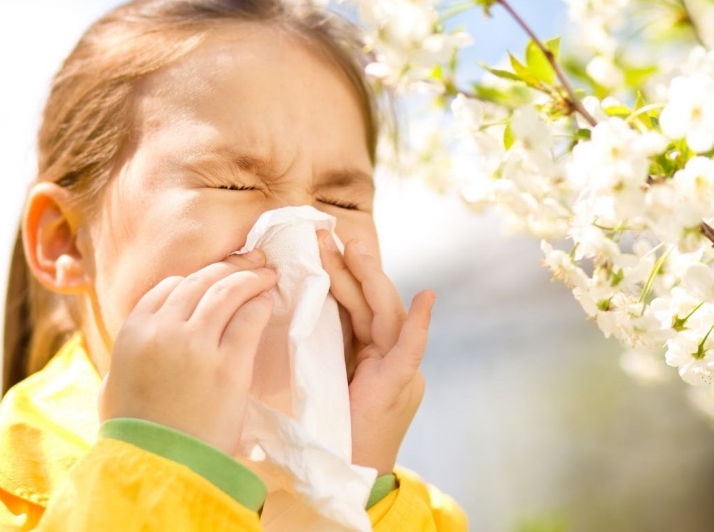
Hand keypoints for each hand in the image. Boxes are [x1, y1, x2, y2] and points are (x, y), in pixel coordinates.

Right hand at [98, 250, 276, 454]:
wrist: (159, 467)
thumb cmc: (136, 435)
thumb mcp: (115, 386)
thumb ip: (130, 355)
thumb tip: (144, 339)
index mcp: (133, 332)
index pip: (169, 287)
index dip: (197, 279)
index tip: (215, 278)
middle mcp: (163, 330)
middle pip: (201, 281)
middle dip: (229, 268)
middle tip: (252, 263)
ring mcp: (197, 344)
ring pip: (226, 291)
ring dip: (250, 277)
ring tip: (267, 274)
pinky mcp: (229, 364)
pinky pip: (249, 318)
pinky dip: (260, 303)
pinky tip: (269, 300)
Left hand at [316, 230, 432, 475]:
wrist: (345, 476)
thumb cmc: (326, 432)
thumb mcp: (317, 379)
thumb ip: (316, 347)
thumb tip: (289, 311)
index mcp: (369, 356)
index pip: (356, 307)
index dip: (340, 277)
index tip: (319, 247)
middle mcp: (388, 358)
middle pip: (370, 303)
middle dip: (349, 268)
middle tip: (325, 236)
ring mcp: (398, 370)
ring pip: (386, 314)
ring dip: (370, 278)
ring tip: (353, 247)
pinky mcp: (399, 385)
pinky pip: (411, 350)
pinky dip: (419, 324)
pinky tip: (425, 298)